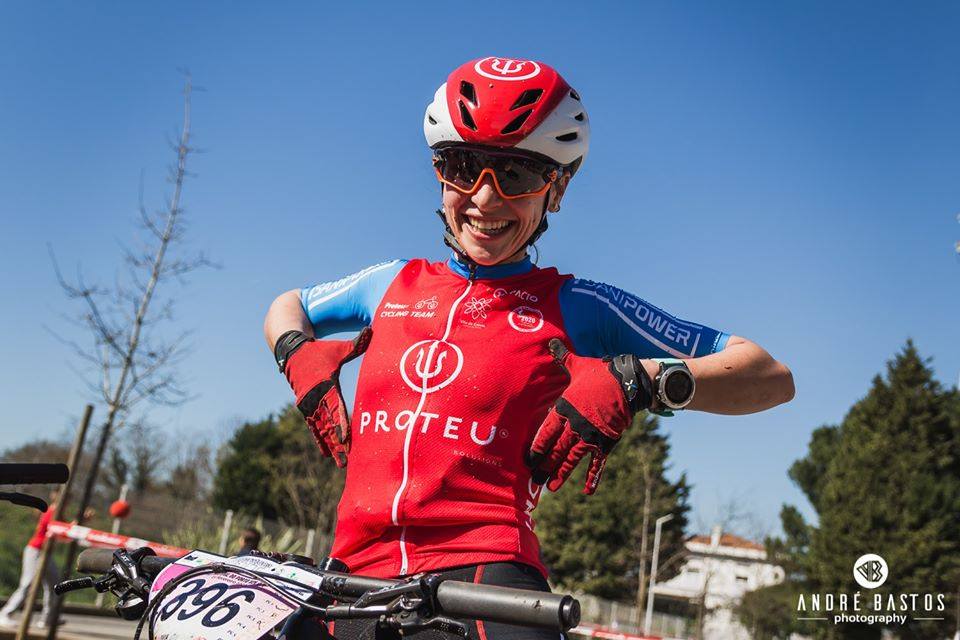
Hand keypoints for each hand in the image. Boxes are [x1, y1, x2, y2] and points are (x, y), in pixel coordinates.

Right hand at [278, 327, 371, 466]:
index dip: (341, 424)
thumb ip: (356, 344)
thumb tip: (371, 331)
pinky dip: (319, 439)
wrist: (291, 350)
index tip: (347, 439)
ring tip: (339, 462)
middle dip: (337, 442)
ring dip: (329, 445)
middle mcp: (316, 397)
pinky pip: (313, 426)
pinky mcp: (305, 406)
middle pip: (328, 424)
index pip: (335, 408)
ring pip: (320, 428)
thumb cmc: (319, 349)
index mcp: (326, 385)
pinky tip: (326, 453)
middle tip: (346, 459)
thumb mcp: (338, 348)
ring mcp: (309, 403)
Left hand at [528, 339, 653, 493]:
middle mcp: (576, 425)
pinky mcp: (607, 442)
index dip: (536, 447)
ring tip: (551, 487)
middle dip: (545, 465)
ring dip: (562, 474)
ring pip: (572, 459)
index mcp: (565, 408)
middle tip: (534, 480)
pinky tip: (587, 491)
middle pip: (556, 450)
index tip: (528, 458)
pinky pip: (598, 463)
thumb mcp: (578, 364)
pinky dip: (592, 478)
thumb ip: (562, 358)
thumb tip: (550, 341)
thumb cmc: (600, 372)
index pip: (546, 432)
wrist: (629, 382)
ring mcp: (591, 436)